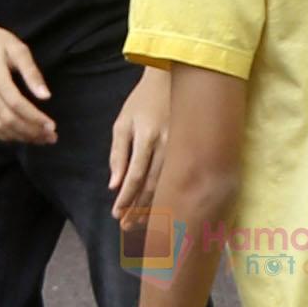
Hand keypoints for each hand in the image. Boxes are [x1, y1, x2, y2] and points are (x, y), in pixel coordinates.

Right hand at [0, 13, 55, 144]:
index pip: (17, 104)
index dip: (35, 118)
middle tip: (50, 137)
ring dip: (19, 137)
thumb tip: (46, 96)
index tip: (51, 126)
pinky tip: (17, 136)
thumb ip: (31, 72)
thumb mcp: (17, 48)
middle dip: (31, 132)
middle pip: (7, 119)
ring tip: (38, 139)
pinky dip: (2, 136)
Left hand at [106, 67, 169, 226]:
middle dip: (138, 210)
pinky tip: (162, 207)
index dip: (125, 199)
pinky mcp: (192, 148)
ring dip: (153, 207)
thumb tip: (114, 185)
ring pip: (168, 185)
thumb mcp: (123, 123)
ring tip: (141, 224)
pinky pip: (179, 177)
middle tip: (127, 227)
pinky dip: (169, 195)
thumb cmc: (142, 101)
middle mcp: (166, 145)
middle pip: (151, 187)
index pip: (134, 177)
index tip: (117, 215)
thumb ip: (118, 154)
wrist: (174, 79)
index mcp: (146, 138)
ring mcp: (183, 147)